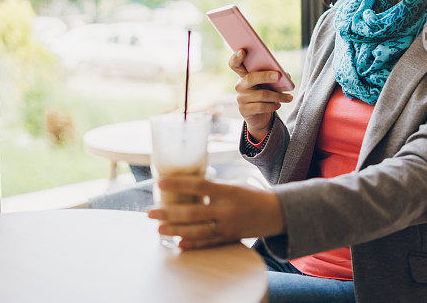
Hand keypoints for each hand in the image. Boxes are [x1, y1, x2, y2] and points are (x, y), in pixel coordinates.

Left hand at [146, 175, 285, 249]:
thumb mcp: (233, 185)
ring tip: (158, 229)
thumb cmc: (251, 194)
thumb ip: (213, 188)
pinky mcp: (229, 238)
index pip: (199, 185)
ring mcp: (227, 226)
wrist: (276, 213)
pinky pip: (208, 242)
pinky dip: (193, 243)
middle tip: (150, 212)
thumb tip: (187, 188)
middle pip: (192, 212)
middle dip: (168, 213)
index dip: (179, 184)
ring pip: (197, 230)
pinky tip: (179, 244)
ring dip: (175, 230)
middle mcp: (226, 210)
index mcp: (227, 191)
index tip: (160, 182)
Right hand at [228, 49, 292, 140]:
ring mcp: (240, 98)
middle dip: (265, 76)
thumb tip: (285, 75)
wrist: (260, 116)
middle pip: (250, 78)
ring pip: (261, 94)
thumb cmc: (266, 93)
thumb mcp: (269, 83)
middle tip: (279, 76)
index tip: (242, 51)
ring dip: (278, 96)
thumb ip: (275, 75)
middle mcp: (239, 86)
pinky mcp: (244, 110)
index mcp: (244, 75)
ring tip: (289, 97)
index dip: (236, 58)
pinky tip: (279, 104)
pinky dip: (272, 105)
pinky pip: (260, 107)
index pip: (235, 64)